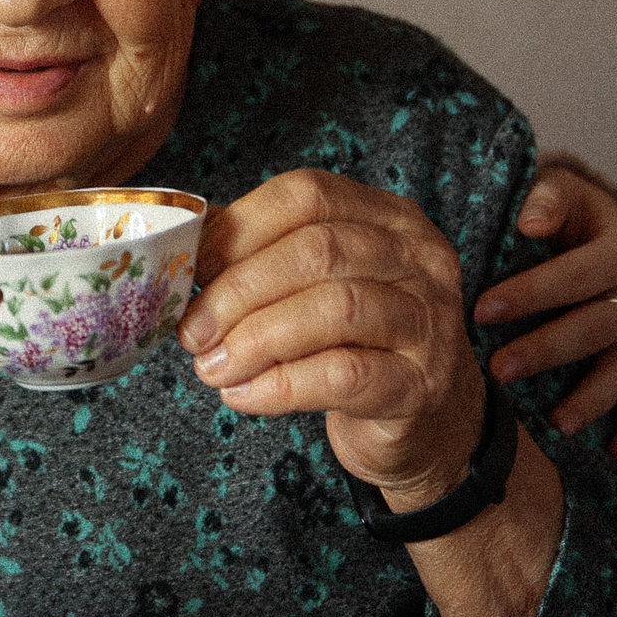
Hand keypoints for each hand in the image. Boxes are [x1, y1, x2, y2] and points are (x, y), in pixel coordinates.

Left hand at [176, 169, 488, 508]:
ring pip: (335, 309)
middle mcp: (419, 258)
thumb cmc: (358, 343)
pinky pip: (344, 375)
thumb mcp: (319, 286)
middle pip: (317, 250)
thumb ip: (268, 258)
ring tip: (212, 367)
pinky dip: (281, 385)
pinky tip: (245, 395)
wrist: (427, 420)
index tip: (192, 270)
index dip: (240, 229)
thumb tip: (187, 251)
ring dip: (256, 338)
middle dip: (239, 290)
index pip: (307, 196)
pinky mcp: (422, 384)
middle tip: (192, 331)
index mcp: (388, 217)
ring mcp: (429, 320)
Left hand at [472, 155, 616, 458]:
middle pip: (596, 327)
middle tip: (499, 369)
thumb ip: (547, 197)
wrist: (597, 226)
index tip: (481, 309)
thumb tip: (532, 221)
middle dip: (547, 349)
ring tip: (556, 421)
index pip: (576, 275)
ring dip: (591, 397)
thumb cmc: (563, 210)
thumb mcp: (559, 190)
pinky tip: (616, 454)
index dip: (531, 293)